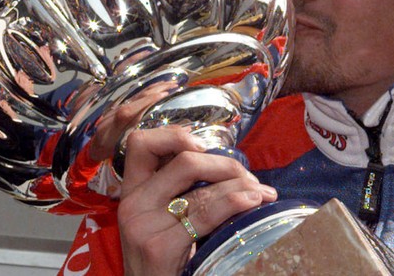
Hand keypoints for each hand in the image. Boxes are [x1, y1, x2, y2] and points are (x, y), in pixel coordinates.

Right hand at [117, 126, 276, 275]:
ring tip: (262, 193)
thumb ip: (179, 189)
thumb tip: (224, 164)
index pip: (140, 142)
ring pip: (203, 189)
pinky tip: (253, 202)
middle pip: (185, 160)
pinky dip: (236, 202)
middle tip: (248, 178)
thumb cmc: (166, 258)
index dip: (174, 135)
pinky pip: (207, 213)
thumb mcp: (161, 218)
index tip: (203, 147)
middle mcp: (133, 204)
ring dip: (241, 186)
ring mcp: (144, 225)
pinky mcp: (160, 246)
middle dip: (225, 164)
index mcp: (131, 191)